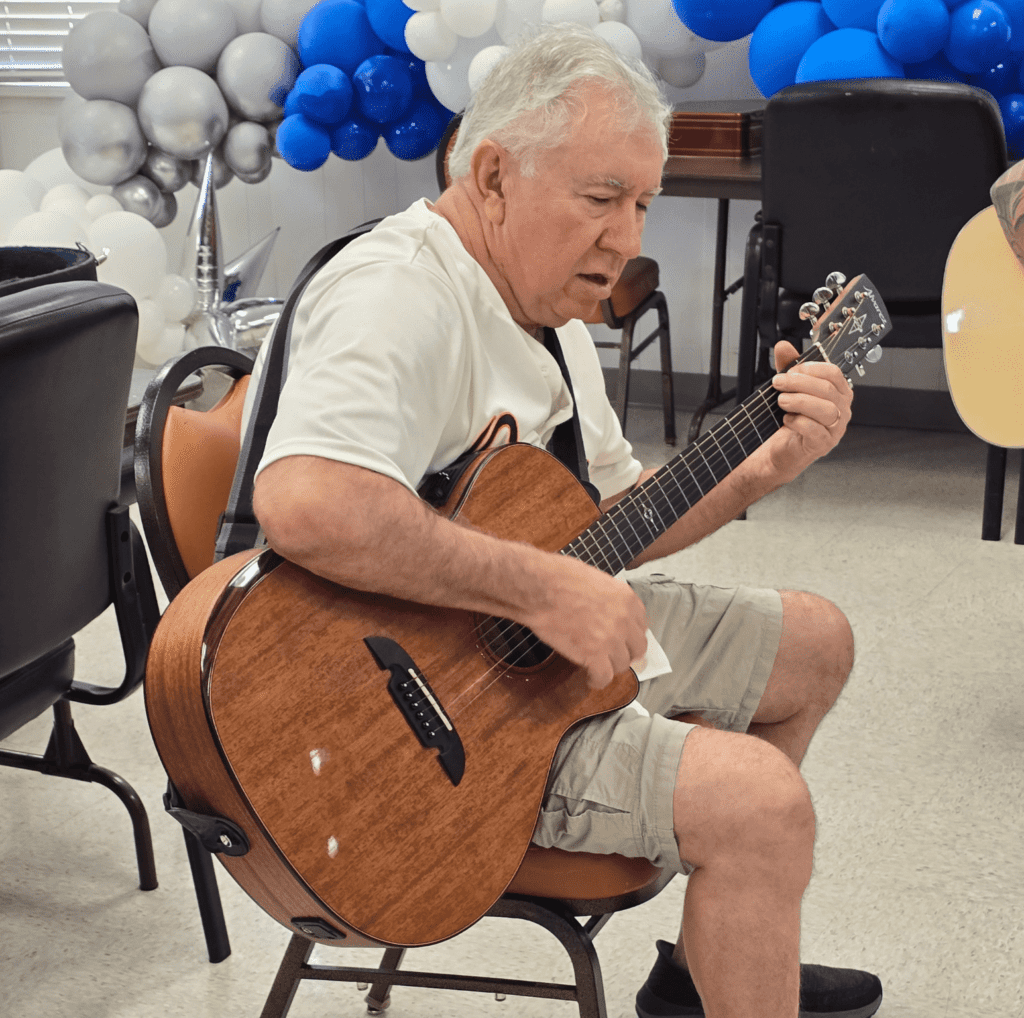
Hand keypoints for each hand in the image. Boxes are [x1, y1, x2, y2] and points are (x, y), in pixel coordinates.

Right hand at [520, 555, 647, 689]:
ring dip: (609, 667)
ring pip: (621, 665)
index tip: (622, 639)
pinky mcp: (594, 655)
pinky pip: (604, 677)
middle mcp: (624, 620)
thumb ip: (609, 600)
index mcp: (627, 599)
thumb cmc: (559, 579)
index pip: (641, 625)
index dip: (629, 635)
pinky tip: (590, 679)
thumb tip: (607, 612)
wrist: (540, 589)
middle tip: (612, 656)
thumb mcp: (596, 581)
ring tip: (597, 667)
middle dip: (625, 653)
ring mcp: (611, 639)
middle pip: (637, 648)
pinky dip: (597, 681)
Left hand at [749, 340, 852, 487]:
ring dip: (798, 401)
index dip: (810, 369)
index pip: (833, 373)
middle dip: (798, 383)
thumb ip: (788, 367)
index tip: (791, 370)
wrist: (781, 449)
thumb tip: (783, 346)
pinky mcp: (823, 444)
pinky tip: (787, 419)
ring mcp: (835, 428)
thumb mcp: (789, 388)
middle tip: (778, 383)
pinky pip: (814, 429)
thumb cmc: (790, 418)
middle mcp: (841, 409)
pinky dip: (798, 421)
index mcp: (838, 392)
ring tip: (781, 401)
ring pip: (824, 409)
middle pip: (826, 389)